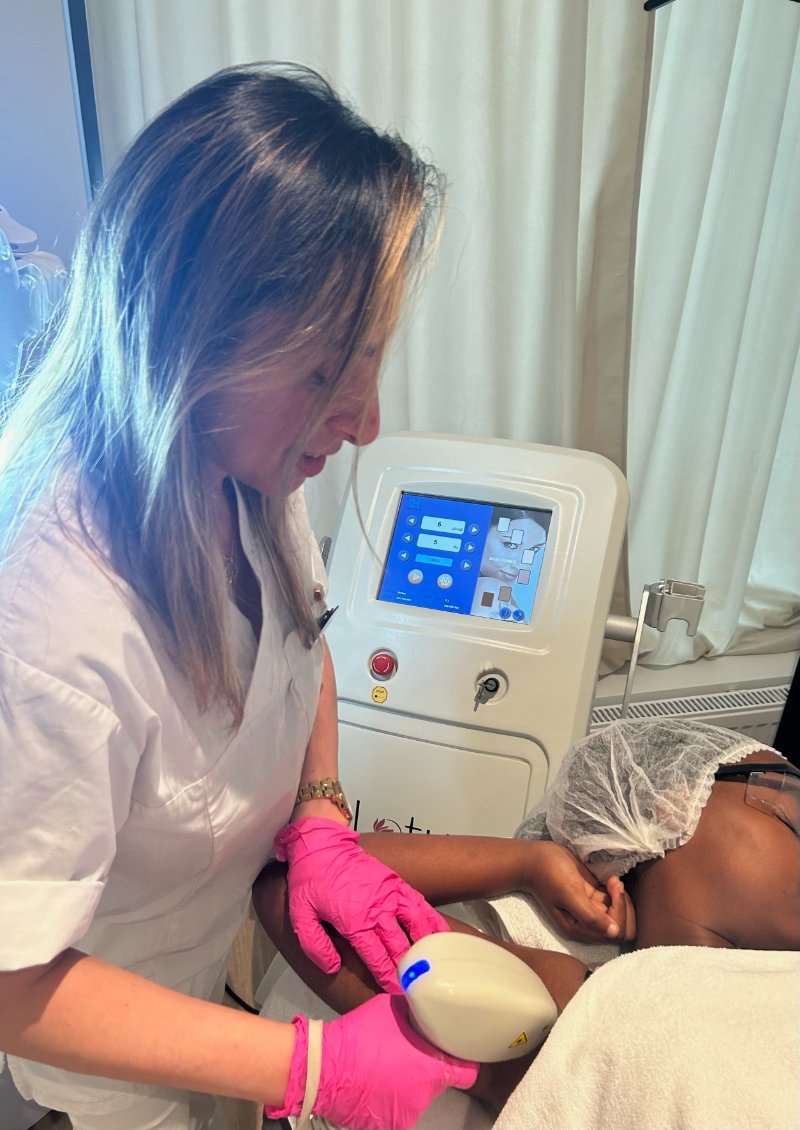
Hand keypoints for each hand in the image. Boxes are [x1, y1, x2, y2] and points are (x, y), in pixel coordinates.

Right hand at [266, 994, 477, 1129]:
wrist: (323, 1069)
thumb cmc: (361, 1035)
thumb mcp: (391, 1007)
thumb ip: (413, 1009)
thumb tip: (422, 1001)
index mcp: (432, 1069)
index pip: (467, 1073)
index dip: (464, 1061)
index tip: (457, 1051)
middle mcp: (424, 1097)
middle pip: (436, 1081)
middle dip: (426, 1067)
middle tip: (408, 1050)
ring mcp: (405, 1115)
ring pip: (415, 1095)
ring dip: (407, 1083)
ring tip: (385, 1067)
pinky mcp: (385, 1126)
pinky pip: (395, 1108)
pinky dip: (389, 1099)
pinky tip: (373, 1083)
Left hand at [274, 817, 448, 991]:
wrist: (322, 843)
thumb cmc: (310, 880)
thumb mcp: (301, 915)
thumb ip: (315, 945)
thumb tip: (334, 968)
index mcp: (355, 920)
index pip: (376, 956)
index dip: (387, 976)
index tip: (397, 992)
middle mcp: (378, 909)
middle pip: (398, 944)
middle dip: (407, 967)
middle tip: (417, 986)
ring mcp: (391, 894)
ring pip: (414, 924)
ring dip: (424, 945)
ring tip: (434, 963)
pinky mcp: (397, 882)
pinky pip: (419, 903)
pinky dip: (432, 919)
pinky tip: (442, 933)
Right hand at [523, 841, 635, 942]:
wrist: (535, 858)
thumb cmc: (548, 874)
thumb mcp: (568, 894)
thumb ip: (589, 916)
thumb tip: (614, 932)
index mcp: (579, 927)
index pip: (613, 931)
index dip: (619, 912)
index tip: (613, 887)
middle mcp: (587, 922)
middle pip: (620, 926)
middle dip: (623, 907)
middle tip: (614, 883)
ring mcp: (591, 908)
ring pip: (620, 914)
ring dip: (621, 897)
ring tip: (612, 880)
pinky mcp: (593, 895)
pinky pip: (614, 901)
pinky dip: (617, 892)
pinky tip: (610, 879)